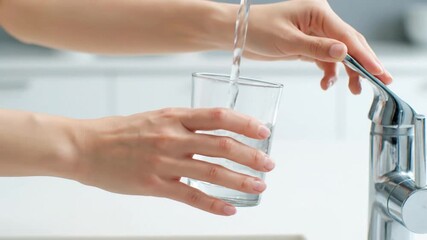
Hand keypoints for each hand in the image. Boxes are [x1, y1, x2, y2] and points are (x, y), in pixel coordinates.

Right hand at [73, 108, 273, 215]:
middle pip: (222, 145)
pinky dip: (213, 205)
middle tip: (269, 164)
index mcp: (174, 117)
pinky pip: (191, 197)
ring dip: (240, 180)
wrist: (85, 146)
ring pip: (212, 172)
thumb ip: (183, 123)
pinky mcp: (154, 185)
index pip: (218, 116)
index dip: (244, 123)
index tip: (263, 131)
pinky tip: (229, 210)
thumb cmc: (120, 131)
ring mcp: (164, 162)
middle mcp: (173, 137)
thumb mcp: (155, 117)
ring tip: (259, 186)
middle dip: (251, 156)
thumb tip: (212, 130)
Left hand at [244, 0, 392, 93]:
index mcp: (318, 12)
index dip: (364, 55)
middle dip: (363, 64)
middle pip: (349, 43)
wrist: (238, 34)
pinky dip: (328, 73)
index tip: (378, 71)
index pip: (347, 35)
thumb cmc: (257, 29)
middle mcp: (320, 21)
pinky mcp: (307, 46)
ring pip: (339, 54)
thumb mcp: (287, 40)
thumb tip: (344, 53)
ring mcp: (314, 34)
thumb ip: (316, 48)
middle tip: (380, 82)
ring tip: (353, 89)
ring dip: (346, 72)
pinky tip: (326, 84)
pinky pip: (324, 60)